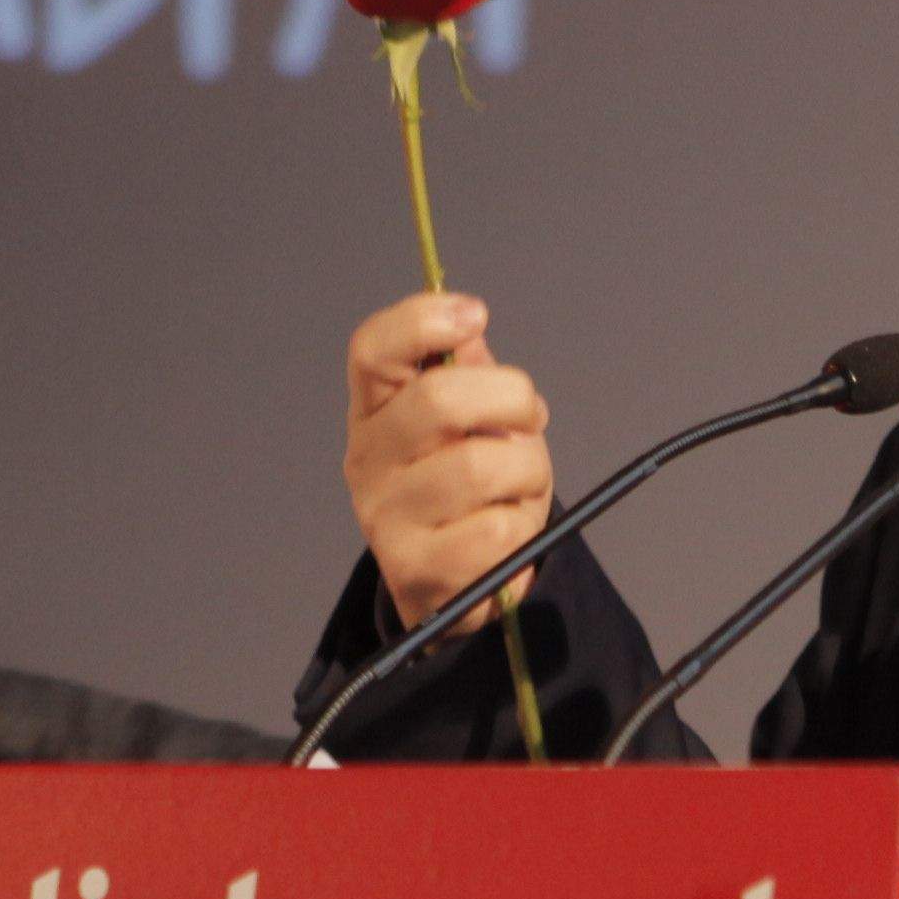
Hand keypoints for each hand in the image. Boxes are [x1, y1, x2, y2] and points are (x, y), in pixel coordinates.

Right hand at [345, 291, 553, 633]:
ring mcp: (386, 516)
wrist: (458, 585)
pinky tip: (509, 532)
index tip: (475, 313)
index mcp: (375, 410)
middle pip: (437, 400)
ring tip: (523, 484)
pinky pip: (495, 529)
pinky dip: (522, 526)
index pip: (371, 350)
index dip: (420, 320)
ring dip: (527, 470)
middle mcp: (367, 459)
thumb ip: (467, 374)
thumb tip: (470, 330)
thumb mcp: (469, 423)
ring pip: (480, 466)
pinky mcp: (415, 568)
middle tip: (531, 414)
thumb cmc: (468, 491)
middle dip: (510, 397)